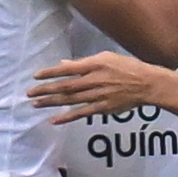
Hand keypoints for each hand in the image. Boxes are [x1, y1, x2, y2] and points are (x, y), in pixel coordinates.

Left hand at [30, 52, 168, 120]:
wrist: (148, 84)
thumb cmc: (128, 67)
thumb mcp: (106, 57)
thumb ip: (84, 62)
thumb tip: (64, 64)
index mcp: (94, 65)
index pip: (67, 69)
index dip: (50, 73)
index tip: (36, 76)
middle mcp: (94, 80)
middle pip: (65, 86)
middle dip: (45, 89)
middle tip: (30, 93)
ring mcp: (98, 95)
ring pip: (70, 99)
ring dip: (51, 102)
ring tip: (36, 104)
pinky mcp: (103, 108)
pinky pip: (82, 113)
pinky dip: (67, 116)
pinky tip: (54, 119)